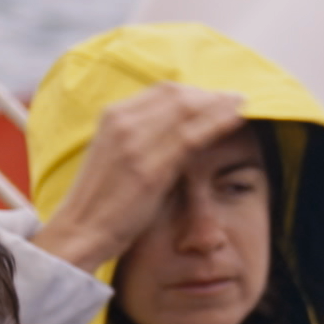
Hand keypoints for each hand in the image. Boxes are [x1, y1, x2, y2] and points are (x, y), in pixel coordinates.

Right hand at [31, 85, 249, 270]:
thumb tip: (173, 130)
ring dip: (220, 104)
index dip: (194, 93)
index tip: (216, 99)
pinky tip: (238, 118)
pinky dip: (219, 122)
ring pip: (188, 110)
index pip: (162, 91)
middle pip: (178, 95)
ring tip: (244, 103)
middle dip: (210, 95)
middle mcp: (122, 122)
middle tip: (236, 99)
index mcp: (112, 117)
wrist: (79, 232)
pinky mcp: (150, 168)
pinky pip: (193, 136)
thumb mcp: (116, 158)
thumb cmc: (101, 202)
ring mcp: (135, 143)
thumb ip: (140, 139)